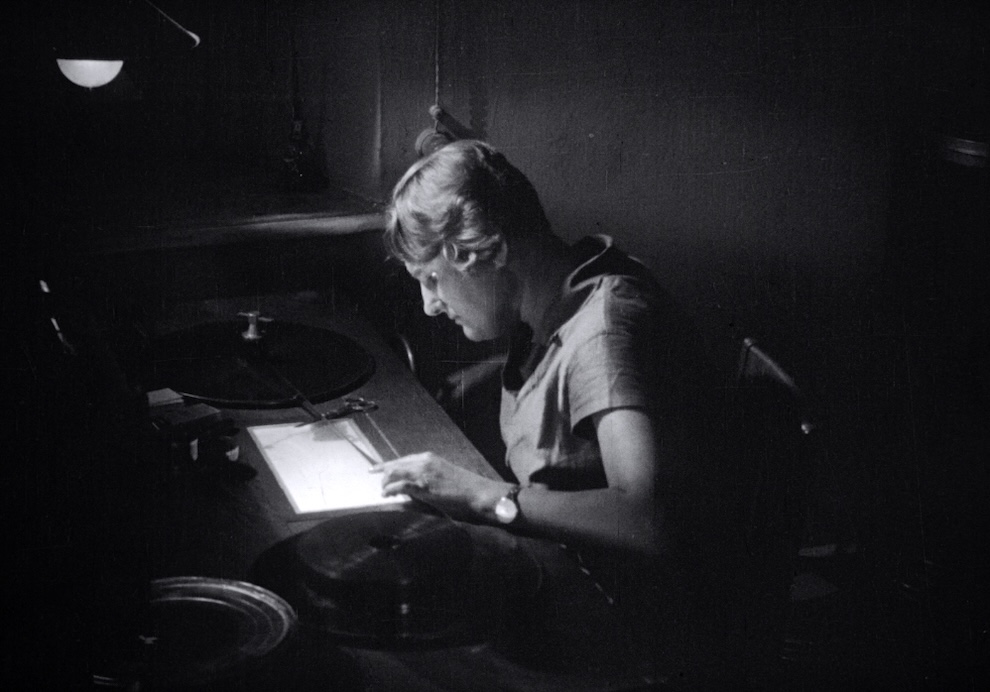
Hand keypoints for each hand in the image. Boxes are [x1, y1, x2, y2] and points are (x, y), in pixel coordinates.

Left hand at [371, 452, 507, 519]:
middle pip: (395, 464)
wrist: (478, 492)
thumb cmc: (464, 488)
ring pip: (395, 473)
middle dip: (383, 472)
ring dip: (386, 483)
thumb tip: (411, 489)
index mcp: (430, 458)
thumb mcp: (443, 476)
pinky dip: (390, 490)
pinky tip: (387, 495)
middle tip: (377, 481)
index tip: (376, 468)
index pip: (403, 459)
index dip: (387, 464)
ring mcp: (424, 473)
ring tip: (384, 491)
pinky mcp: (424, 486)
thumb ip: (427, 478)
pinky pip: (400, 486)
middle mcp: (425, 461)